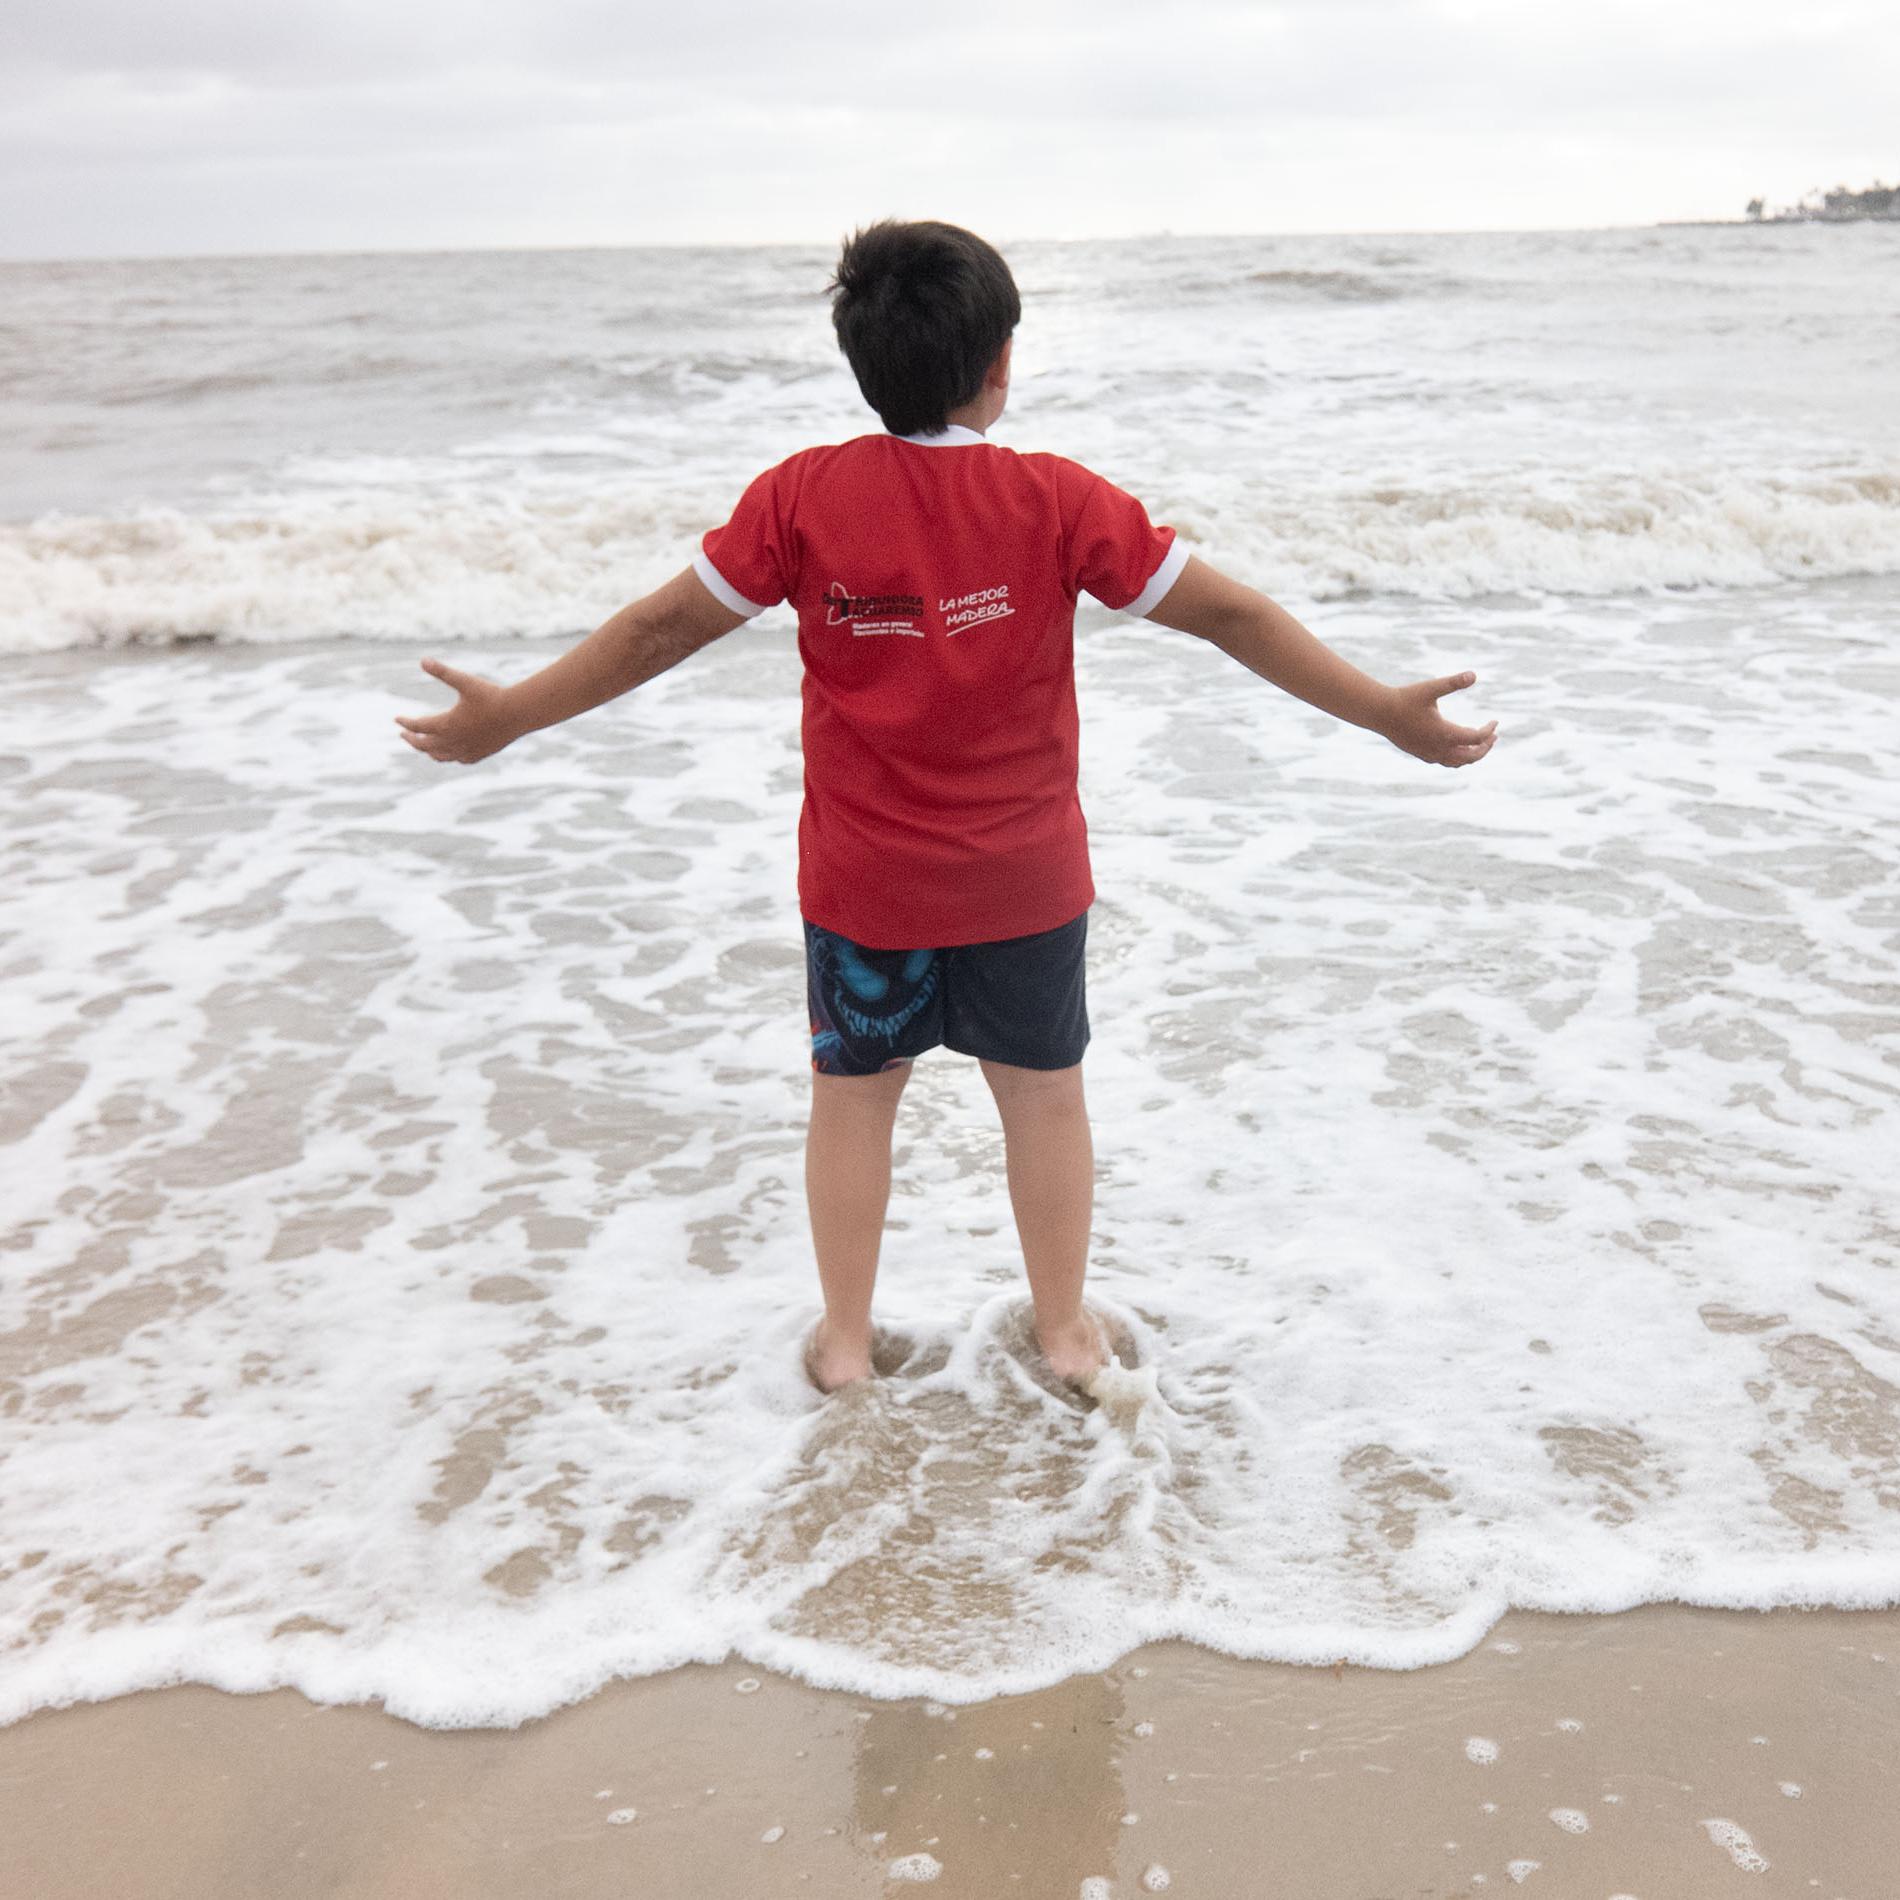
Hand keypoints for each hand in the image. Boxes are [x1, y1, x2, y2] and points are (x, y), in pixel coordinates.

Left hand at [394, 658, 519, 764]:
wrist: (519, 713)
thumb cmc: (492, 695)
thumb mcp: (465, 681)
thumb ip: (443, 672)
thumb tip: (423, 660)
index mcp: (446, 724)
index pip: (417, 727)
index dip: (405, 723)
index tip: (397, 720)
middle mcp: (454, 741)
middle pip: (424, 746)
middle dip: (412, 740)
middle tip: (404, 734)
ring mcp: (466, 750)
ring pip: (440, 756)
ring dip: (428, 751)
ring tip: (424, 745)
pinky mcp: (479, 754)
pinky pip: (459, 759)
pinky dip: (449, 756)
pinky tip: (450, 752)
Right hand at [1380, 671, 1496, 767]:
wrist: (1380, 712)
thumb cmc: (1405, 698)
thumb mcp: (1431, 688)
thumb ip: (1453, 682)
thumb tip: (1474, 674)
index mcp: (1446, 733)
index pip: (1477, 739)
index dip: (1489, 731)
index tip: (1495, 721)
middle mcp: (1439, 748)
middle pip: (1471, 756)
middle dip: (1485, 747)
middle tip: (1494, 736)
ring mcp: (1429, 754)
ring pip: (1458, 762)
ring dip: (1472, 756)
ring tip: (1480, 745)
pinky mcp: (1421, 754)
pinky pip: (1445, 762)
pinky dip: (1457, 758)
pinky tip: (1457, 748)